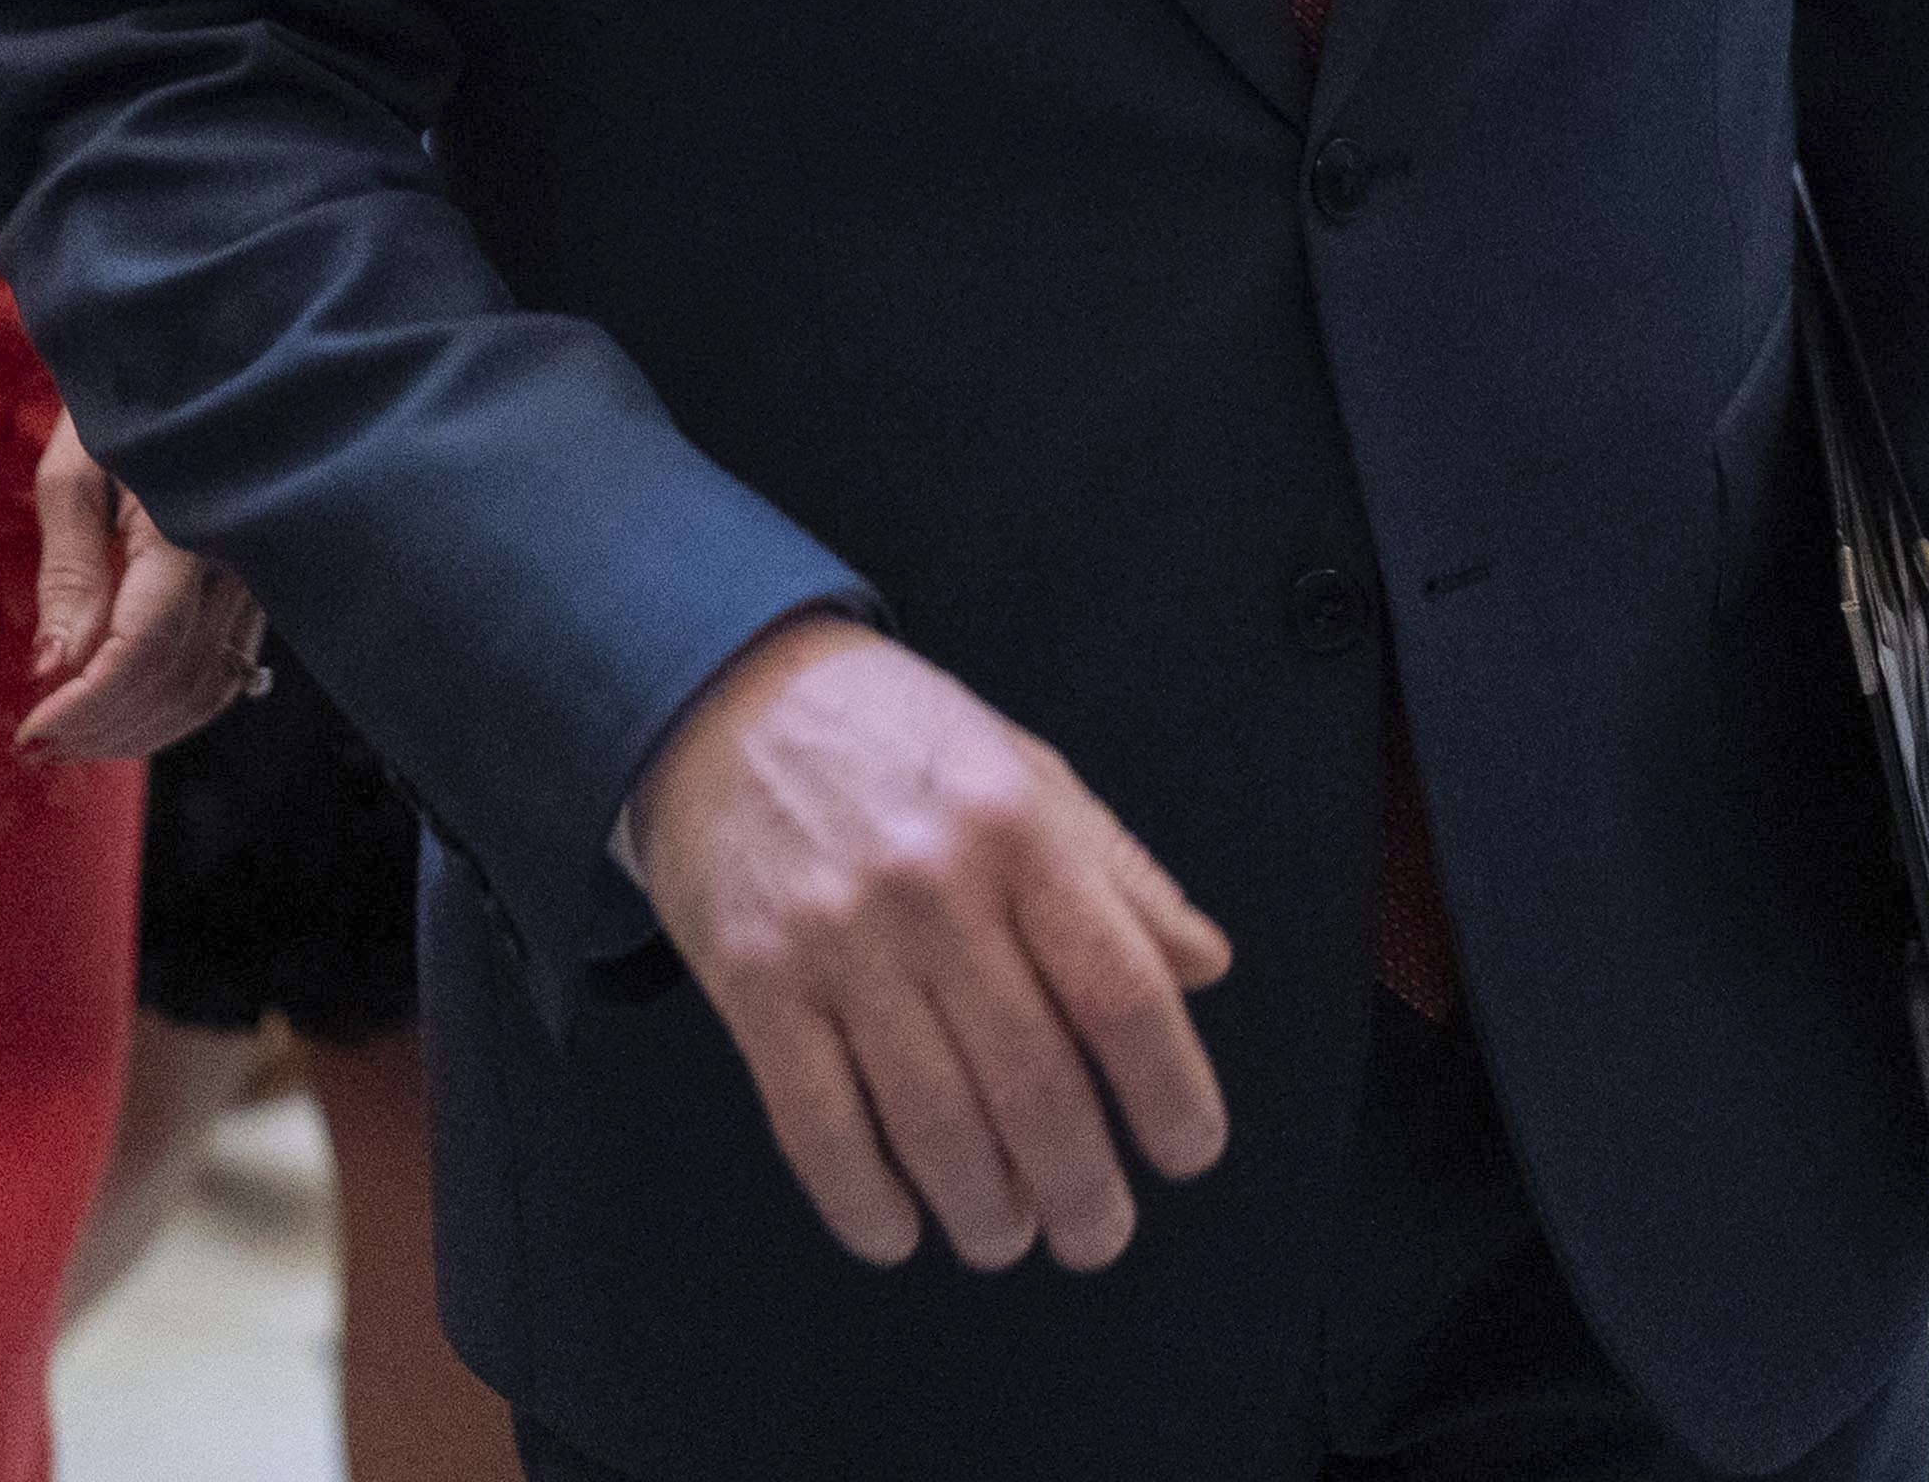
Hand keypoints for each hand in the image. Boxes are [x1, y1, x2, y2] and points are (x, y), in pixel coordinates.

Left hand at [16, 417, 268, 763]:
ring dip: (138, 730)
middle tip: (36, 747)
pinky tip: (123, 712)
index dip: (86, 706)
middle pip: (178, 683)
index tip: (28, 736)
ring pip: (211, 688)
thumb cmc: (129, 394)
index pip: (145, 649)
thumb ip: (70, 571)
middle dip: (104, 730)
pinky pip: (228, 668)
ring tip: (71, 740)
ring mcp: (262, 574)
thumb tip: (51, 669)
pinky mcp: (263, 584)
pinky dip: (174, 706)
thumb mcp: (79, 465)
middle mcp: (243, 558)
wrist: (206, 349)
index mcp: (195, 521)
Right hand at [626, 614, 1230, 1275]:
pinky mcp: (751, 980)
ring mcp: (836, 939)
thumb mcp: (1027, 771)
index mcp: (1017, 830)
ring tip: (1005, 1234)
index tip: (1186, 1151)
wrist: (725, 695)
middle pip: (1033, 1080)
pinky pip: (816, 1124)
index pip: (1120, 989)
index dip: (1169, 1091)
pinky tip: (895, 1228)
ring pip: (931, 1121)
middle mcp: (932, 887)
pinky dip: (863, 1200)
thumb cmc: (894, 742)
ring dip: (983, 1210)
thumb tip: (1203, 966)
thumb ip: (1118, 873)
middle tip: (1097, 1233)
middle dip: (1080, 1187)